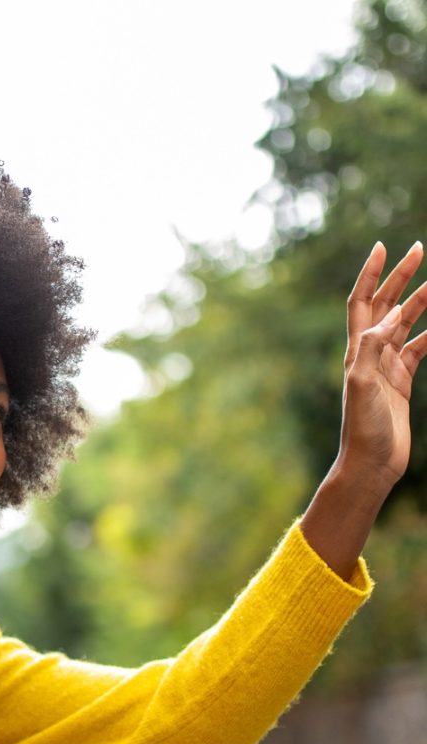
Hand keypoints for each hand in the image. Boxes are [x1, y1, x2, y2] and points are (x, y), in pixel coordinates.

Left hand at [341, 240, 426, 490]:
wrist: (372, 464)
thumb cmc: (363, 429)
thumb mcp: (363, 386)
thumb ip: (371, 350)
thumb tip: (388, 318)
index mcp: (356, 351)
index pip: (362, 302)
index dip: (370, 274)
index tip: (383, 246)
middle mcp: (369, 355)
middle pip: (385, 305)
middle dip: (400, 277)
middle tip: (419, 249)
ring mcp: (386, 368)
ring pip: (406, 324)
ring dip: (421, 300)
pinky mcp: (402, 383)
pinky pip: (420, 349)